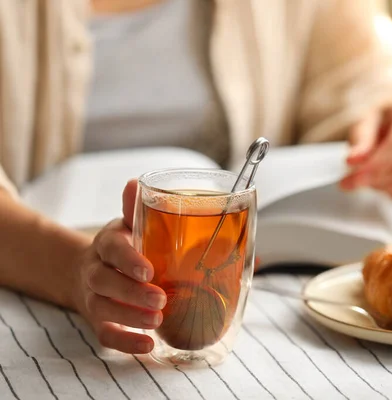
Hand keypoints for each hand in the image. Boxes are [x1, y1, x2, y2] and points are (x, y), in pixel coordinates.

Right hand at [71, 180, 165, 353]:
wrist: (91, 270)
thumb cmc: (121, 246)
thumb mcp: (126, 225)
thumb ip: (134, 209)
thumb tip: (137, 182)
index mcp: (106, 244)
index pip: (112, 249)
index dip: (128, 260)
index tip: (149, 270)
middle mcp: (95, 272)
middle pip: (105, 283)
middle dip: (132, 293)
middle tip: (161, 299)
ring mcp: (95, 298)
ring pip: (104, 310)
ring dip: (130, 317)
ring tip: (157, 321)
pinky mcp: (99, 320)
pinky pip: (106, 335)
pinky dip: (125, 343)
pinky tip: (149, 345)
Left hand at [340, 93, 391, 204]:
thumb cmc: (386, 119)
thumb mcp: (367, 120)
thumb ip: (361, 140)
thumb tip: (353, 161)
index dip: (375, 166)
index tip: (352, 179)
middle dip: (376, 180)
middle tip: (356, 180)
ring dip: (387, 188)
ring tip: (373, 178)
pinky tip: (389, 185)